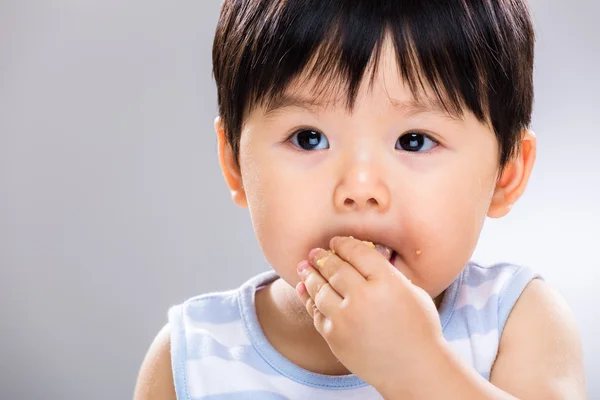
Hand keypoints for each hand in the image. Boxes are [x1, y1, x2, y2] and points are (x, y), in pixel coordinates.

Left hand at [295, 236, 444, 395]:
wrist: (414, 371)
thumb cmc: (419, 330)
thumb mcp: (412, 292)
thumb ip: (388, 274)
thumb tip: (364, 257)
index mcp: (387, 282)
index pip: (357, 252)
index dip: (343, 244)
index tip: (336, 242)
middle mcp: (363, 297)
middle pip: (335, 268)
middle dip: (322, 257)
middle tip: (315, 252)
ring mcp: (345, 318)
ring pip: (320, 289)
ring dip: (310, 275)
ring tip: (304, 268)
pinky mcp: (335, 337)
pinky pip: (317, 312)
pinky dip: (309, 299)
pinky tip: (304, 290)